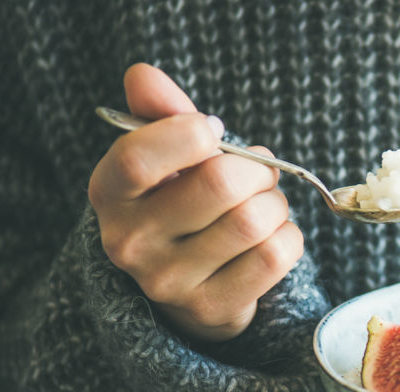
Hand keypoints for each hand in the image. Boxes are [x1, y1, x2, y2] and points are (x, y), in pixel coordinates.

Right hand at [88, 63, 303, 341]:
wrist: (189, 286)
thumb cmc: (182, 204)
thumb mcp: (167, 158)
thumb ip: (160, 113)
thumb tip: (143, 75)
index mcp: (110, 194)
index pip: (139, 157)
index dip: (189, 134)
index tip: (213, 131)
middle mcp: (130, 243)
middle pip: (219, 185)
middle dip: (256, 170)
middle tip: (259, 174)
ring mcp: (170, 282)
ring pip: (254, 221)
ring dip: (276, 204)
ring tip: (265, 206)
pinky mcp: (212, 308)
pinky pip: (276, 255)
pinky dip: (289, 236)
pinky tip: (273, 236)